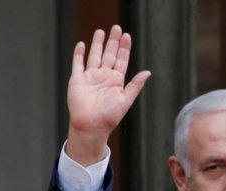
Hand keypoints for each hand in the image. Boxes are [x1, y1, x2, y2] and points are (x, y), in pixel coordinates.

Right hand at [66, 25, 150, 165]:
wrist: (91, 126)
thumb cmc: (110, 116)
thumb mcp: (126, 99)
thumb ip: (135, 85)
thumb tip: (148, 72)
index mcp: (116, 81)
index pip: (121, 60)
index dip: (124, 48)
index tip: (127, 36)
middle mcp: (104, 77)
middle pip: (109, 54)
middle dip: (113, 41)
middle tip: (116, 27)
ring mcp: (90, 77)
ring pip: (94, 56)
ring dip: (97, 44)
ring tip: (100, 31)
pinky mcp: (77, 80)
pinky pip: (78, 64)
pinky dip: (79, 54)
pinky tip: (81, 44)